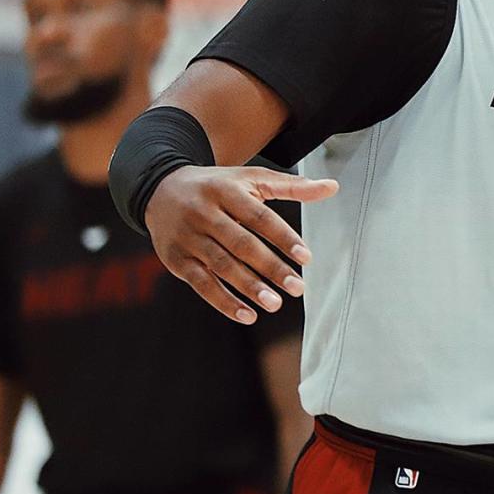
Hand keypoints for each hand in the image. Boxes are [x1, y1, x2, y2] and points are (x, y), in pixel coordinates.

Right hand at [145, 165, 337, 323]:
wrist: (160, 189)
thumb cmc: (218, 185)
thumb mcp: (251, 178)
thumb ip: (292, 186)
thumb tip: (333, 187)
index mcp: (227, 191)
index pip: (259, 217)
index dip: (283, 237)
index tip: (306, 257)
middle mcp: (205, 213)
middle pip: (241, 244)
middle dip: (270, 267)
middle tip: (297, 288)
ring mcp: (188, 237)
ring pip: (221, 266)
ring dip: (249, 287)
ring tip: (275, 303)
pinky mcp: (176, 259)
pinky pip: (201, 284)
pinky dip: (223, 301)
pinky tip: (247, 314)